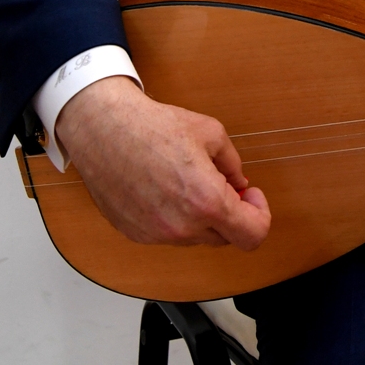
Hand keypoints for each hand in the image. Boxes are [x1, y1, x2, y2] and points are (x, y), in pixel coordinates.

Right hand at [53, 75, 270, 248]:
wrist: (104, 130)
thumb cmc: (154, 127)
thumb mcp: (211, 133)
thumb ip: (233, 164)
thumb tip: (239, 184)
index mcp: (207, 202)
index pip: (253, 235)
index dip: (260, 215)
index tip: (251, 196)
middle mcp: (182, 227)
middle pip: (226, 237)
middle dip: (232, 214)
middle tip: (225, 185)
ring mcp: (156, 234)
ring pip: (197, 237)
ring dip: (202, 216)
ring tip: (189, 181)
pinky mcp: (135, 234)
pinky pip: (169, 234)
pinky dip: (176, 218)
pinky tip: (166, 189)